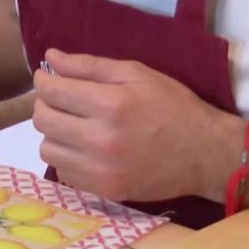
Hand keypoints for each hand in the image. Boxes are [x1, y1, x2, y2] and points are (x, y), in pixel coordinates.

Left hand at [32, 48, 242, 202]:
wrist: (206, 154)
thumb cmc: (173, 106)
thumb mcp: (137, 74)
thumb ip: (89, 66)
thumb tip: (50, 58)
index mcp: (110, 104)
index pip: (52, 91)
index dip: (44, 81)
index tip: (49, 79)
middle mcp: (100, 139)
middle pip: (43, 120)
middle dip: (46, 104)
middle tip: (62, 101)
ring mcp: (101, 170)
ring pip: (47, 149)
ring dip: (55, 134)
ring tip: (74, 126)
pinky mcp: (104, 190)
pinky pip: (63, 173)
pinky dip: (67, 158)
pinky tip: (85, 149)